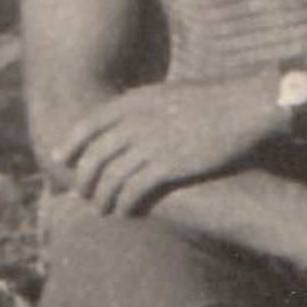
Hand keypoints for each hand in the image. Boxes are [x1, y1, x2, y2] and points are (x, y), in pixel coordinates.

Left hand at [57, 77, 271, 213]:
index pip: (90, 123)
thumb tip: (129, 114)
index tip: (60, 157)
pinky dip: (125, 204)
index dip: (71, 142)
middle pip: (95, 154)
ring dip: (102, 197)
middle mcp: (138, 120)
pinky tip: (125, 212)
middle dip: (83, 177)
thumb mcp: (172, 93)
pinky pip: (134, 190)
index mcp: (138, 100)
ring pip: (111, 177)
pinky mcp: (168, 165)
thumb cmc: (214, 101)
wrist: (245, 107)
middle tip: (79, 192)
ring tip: (101, 209)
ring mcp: (152, 143)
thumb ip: (146, 106)